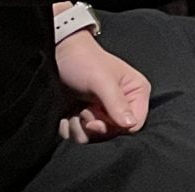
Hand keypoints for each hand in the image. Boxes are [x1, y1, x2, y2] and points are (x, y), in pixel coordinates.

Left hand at [55, 29, 149, 143]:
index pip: (134, 125)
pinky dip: (69, 128)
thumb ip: (117, 103)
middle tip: (83, 109)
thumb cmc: (85, 62)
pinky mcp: (86, 119)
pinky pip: (79, 137)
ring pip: (94, 138)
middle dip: (92, 126)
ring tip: (74, 109)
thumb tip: (130, 125)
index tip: (93, 121)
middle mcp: (123, 106)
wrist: (59, 56)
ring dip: (78, 127)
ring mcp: (103, 114)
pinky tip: (67, 113)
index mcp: (136, 93)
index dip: (113, 128)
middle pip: (113, 135)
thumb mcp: (102, 81)